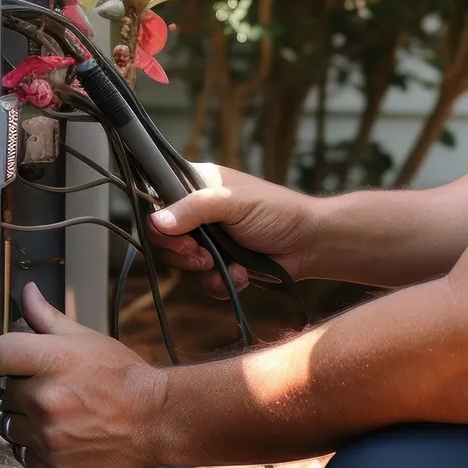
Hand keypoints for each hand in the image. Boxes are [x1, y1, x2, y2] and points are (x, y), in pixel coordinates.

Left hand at [0, 282, 168, 467]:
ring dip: (25, 419)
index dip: (0, 356)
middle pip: (2, 391)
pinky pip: (23, 454)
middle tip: (47, 387)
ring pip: (10, 425)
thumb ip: (48, 318)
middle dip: (20, 388)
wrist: (155, 418)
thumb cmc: (122, 377)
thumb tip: (28, 293)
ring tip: (55, 412)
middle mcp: (44, 398)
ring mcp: (47, 434)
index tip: (7, 361)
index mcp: (51, 360)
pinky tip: (58, 433)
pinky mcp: (52, 463)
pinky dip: (35, 446)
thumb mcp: (86, 339)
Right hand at [147, 163, 318, 295]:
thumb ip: (195, 209)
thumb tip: (156, 222)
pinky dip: (220, 283)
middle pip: (163, 236)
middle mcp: (197, 211)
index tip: (176, 235)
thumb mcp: (233, 203)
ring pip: (181, 262)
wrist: (311, 244)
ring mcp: (208, 239)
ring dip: (202, 269)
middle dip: (180, 251)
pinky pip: (203, 281)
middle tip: (201, 256)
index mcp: (197, 184)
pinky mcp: (220, 265)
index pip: (157, 197)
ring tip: (225, 266)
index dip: (159, 220)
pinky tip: (242, 274)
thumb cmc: (277, 211)